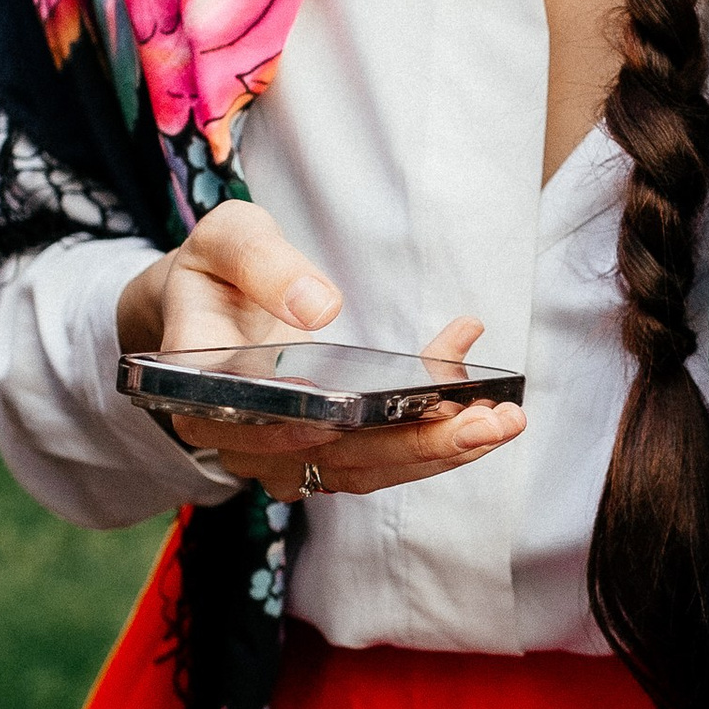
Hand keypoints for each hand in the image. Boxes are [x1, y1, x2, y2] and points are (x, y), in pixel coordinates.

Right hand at [115, 202, 523, 502]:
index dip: (324, 431)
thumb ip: (264, 264)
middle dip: (418, 445)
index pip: (266, 427)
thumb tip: (318, 307)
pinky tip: (483, 401)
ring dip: (441, 449)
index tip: (380, 416)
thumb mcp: (226, 240)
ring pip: (367, 469)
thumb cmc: (216, 270)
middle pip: (333, 459)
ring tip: (503, 421)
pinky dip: (434, 434)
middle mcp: (245, 442)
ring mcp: (286, 456)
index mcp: (206, 397)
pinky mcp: (324, 453)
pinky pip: (382, 456)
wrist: (207, 303)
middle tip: (488, 422)